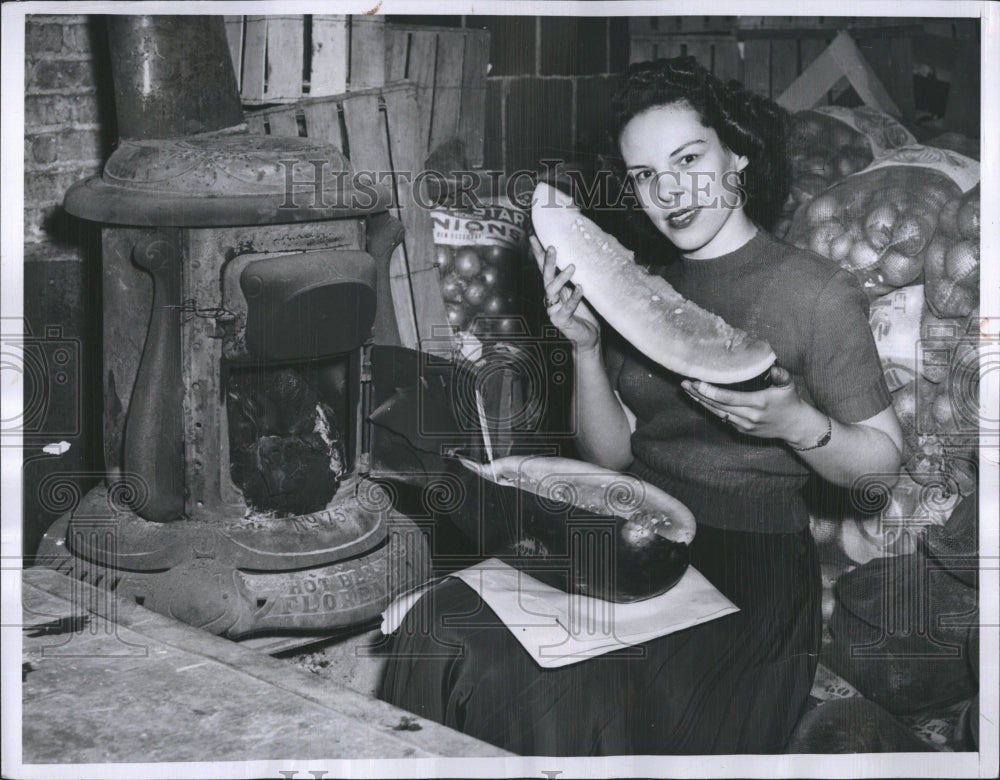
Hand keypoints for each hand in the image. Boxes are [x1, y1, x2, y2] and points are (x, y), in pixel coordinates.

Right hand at [529, 235, 599, 351]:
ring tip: (572, 266)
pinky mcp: (562, 321)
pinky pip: (567, 307)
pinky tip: (580, 288)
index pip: (543, 268)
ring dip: (561, 278)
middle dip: (547, 262)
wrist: (589, 335)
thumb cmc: (584, 311)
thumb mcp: (578, 289)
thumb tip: (576, 254)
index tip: (533, 237)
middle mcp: (550, 298)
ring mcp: (553, 310)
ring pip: (552, 291)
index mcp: (554, 289)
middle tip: (552, 247)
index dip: (538, 254)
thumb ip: (573, 277)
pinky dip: (574, 297)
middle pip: (545, 277)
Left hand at [680, 366, 815, 442]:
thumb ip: (781, 375)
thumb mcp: (789, 385)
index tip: (697, 383)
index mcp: (759, 403)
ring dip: (700, 402)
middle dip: (700, 395)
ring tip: (686, 390)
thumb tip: (772, 366)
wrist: (794, 426)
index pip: (730, 398)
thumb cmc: (789, 401)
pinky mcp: (741, 431)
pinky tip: (699, 399)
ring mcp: (744, 425)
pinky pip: (722, 418)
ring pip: (717, 413)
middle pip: (718, 405)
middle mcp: (749, 416)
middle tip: (684, 383)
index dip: (712, 392)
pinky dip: (710, 408)